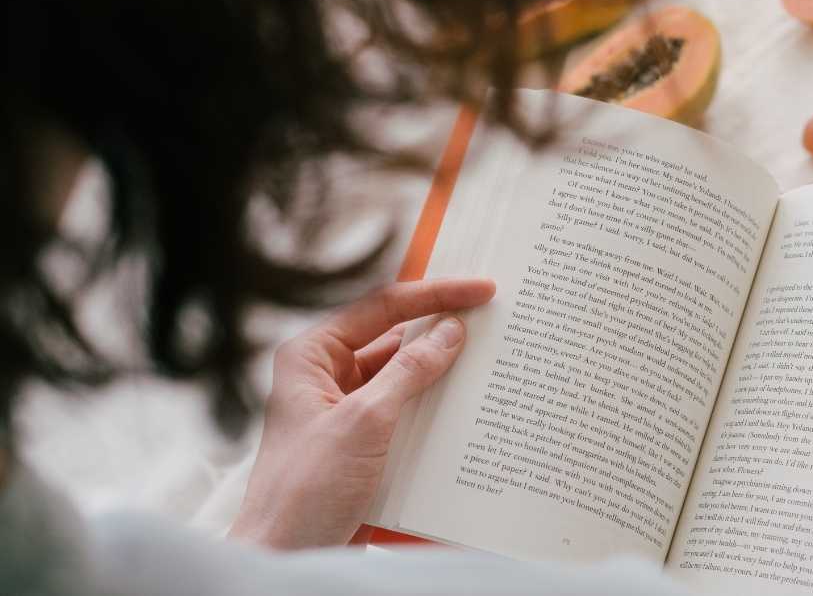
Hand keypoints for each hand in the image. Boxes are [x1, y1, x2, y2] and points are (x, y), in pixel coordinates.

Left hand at [229, 277, 494, 548]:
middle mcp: (325, 376)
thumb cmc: (305, 490)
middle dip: (440, 329)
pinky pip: (405, 411)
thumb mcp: (364, 422)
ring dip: (441, 371)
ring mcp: (344, 410)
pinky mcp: (362, 442)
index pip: (380, 307)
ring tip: (488, 360)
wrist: (287, 555)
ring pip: (402, 376)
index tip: (479, 290)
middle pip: (393, 338)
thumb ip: (409, 371)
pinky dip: (434, 407)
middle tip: (491, 318)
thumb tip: (450, 332)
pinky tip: (468, 407)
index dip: (433, 295)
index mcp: (311, 356)